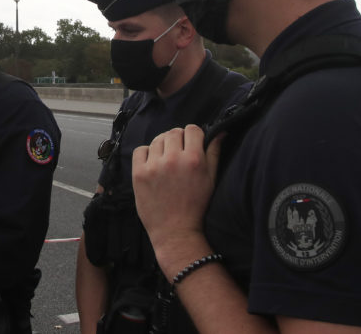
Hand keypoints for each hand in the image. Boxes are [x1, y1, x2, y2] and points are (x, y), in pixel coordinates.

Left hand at [132, 125, 222, 272]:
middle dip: (178, 140)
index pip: (192, 129)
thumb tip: (220, 132)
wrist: (175, 231)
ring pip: (157, 140)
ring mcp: (154, 166)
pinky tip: (153, 165)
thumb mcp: (211, 179)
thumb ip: (214, 153)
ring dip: (163, 146)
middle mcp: (174, 159)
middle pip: (173, 132)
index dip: (193, 136)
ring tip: (166, 161)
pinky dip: (146, 154)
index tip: (192, 145)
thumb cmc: (196, 206)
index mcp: (194, 160)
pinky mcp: (139, 173)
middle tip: (179, 154)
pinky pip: (140, 150)